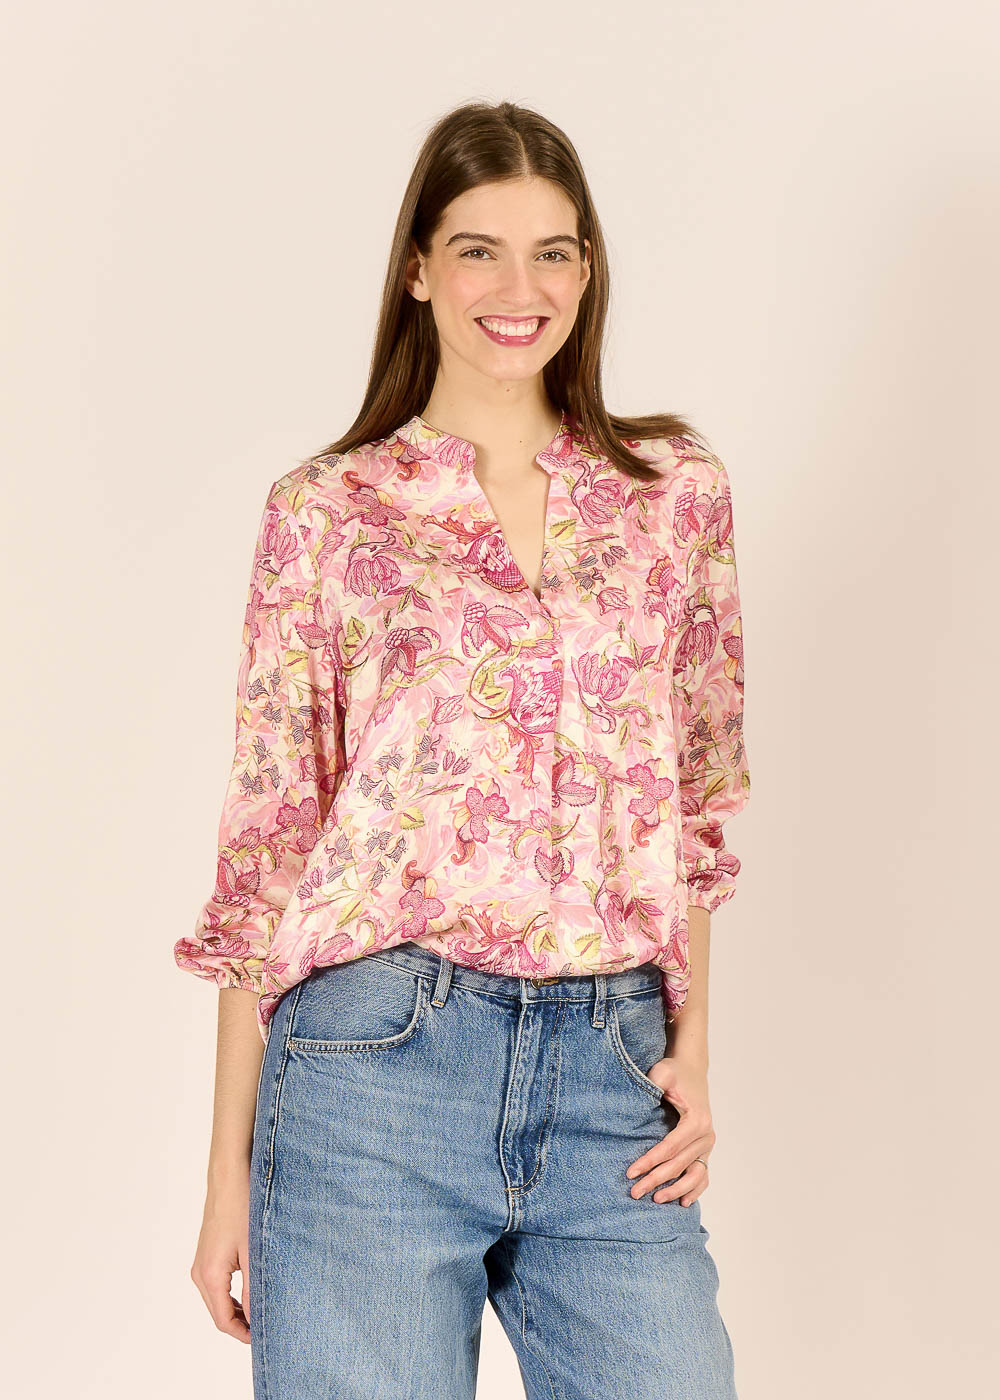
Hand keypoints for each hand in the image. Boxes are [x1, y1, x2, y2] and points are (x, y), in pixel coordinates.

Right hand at [189, 1173, 251, 1342]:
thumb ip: (254, 1288)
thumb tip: (256, 1320)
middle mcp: (199, 1273)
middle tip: (267, 1328)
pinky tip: (250, 1290)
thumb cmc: (242, 1208)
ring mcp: (200, 1263)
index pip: (223, 1321)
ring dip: (236, 1310)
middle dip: (240, 1325)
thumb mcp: (252, 1252)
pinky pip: (216, 1284)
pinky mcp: (206, 1255)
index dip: (242, 1335)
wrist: (229, 1177)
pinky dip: (231, 1294)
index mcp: (209, 1276)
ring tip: (262, 1311)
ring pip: (217, 1300)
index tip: (263, 1339)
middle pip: (218, 1313)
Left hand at [625, 1055, 715, 1206]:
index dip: (649, 1162)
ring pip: (694, 1175)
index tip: (631, 1172)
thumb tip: (643, 1094)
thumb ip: (655, 1081)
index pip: (669, 1148)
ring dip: (676, 1190)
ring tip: (656, 1199)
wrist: (692, 1070)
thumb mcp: (664, 1072)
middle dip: (656, 1180)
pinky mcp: (705, 1149)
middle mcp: (706, 1135)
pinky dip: (695, 1190)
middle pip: (678, 1164)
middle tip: (635, 1192)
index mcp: (697, 1120)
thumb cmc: (675, 1072)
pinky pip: (703, 1175)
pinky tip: (683, 1203)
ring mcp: (707, 1144)